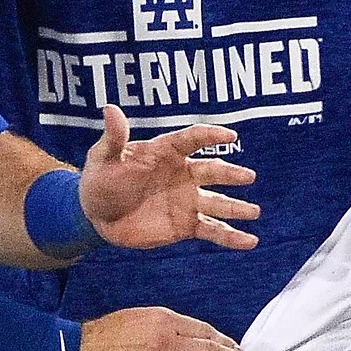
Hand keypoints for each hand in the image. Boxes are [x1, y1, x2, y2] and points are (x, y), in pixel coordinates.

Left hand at [77, 105, 260, 249]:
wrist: (97, 216)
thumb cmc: (100, 180)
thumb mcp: (103, 158)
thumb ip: (114, 137)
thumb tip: (110, 109)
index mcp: (167, 152)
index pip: (193, 139)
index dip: (211, 136)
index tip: (230, 137)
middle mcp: (183, 175)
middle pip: (212, 171)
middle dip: (230, 174)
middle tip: (248, 177)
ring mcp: (187, 200)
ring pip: (218, 203)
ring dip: (237, 207)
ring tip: (254, 211)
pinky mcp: (187, 225)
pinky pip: (213, 230)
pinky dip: (232, 237)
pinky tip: (250, 242)